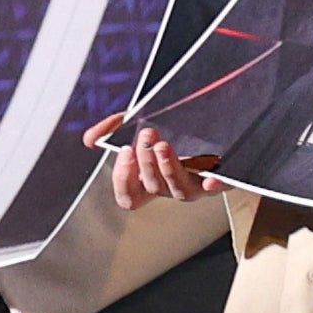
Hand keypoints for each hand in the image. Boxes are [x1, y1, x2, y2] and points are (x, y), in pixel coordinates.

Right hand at [87, 114, 215, 212]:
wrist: (213, 115)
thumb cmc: (172, 124)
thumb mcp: (139, 121)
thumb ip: (113, 128)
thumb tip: (90, 141)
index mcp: (150, 180)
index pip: (130, 198)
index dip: (124, 180)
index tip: (125, 151)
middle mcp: (171, 186)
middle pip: (153, 188)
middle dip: (146, 163)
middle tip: (148, 135)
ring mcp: (197, 184)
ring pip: (180, 191)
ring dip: (169, 169)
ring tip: (163, 146)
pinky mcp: (222, 178)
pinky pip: (220, 187)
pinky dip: (214, 185)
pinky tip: (211, 179)